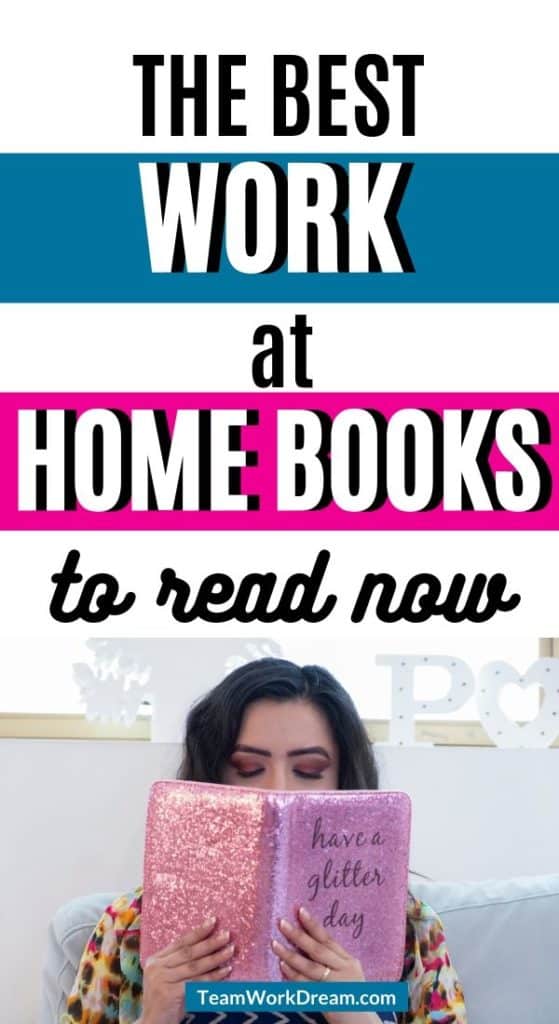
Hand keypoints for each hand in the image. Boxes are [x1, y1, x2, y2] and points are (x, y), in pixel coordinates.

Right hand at [140, 917, 233, 1023]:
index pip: (180, 942)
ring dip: (216, 958)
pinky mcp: (170, 993)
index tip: (213, 921)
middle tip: (227, 934)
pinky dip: (214, 976)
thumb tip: (211, 947)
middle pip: (189, 952)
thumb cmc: (166, 1002)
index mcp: (156, 960)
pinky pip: (197, 982)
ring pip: (195, 966)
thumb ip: (182, 965)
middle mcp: (157, 967)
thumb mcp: (170, 979)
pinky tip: (226, 971)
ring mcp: (162, 980)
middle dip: (210, 942)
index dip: (198, 931)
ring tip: (230, 950)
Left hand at [271, 906, 381, 1023]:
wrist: (361, 1023)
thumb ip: (333, 959)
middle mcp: (344, 970)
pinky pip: (306, 986)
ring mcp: (335, 986)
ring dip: (290, 955)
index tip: (299, 910)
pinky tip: (282, 967)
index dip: (313, 924)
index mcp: (349, 961)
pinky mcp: (326, 1000)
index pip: (328, 939)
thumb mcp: (348, 973)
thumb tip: (307, 939)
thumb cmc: (351, 996)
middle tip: (281, 922)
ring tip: (275, 944)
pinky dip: (293, 976)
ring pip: (310, 967)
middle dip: (299, 935)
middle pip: (318, 950)